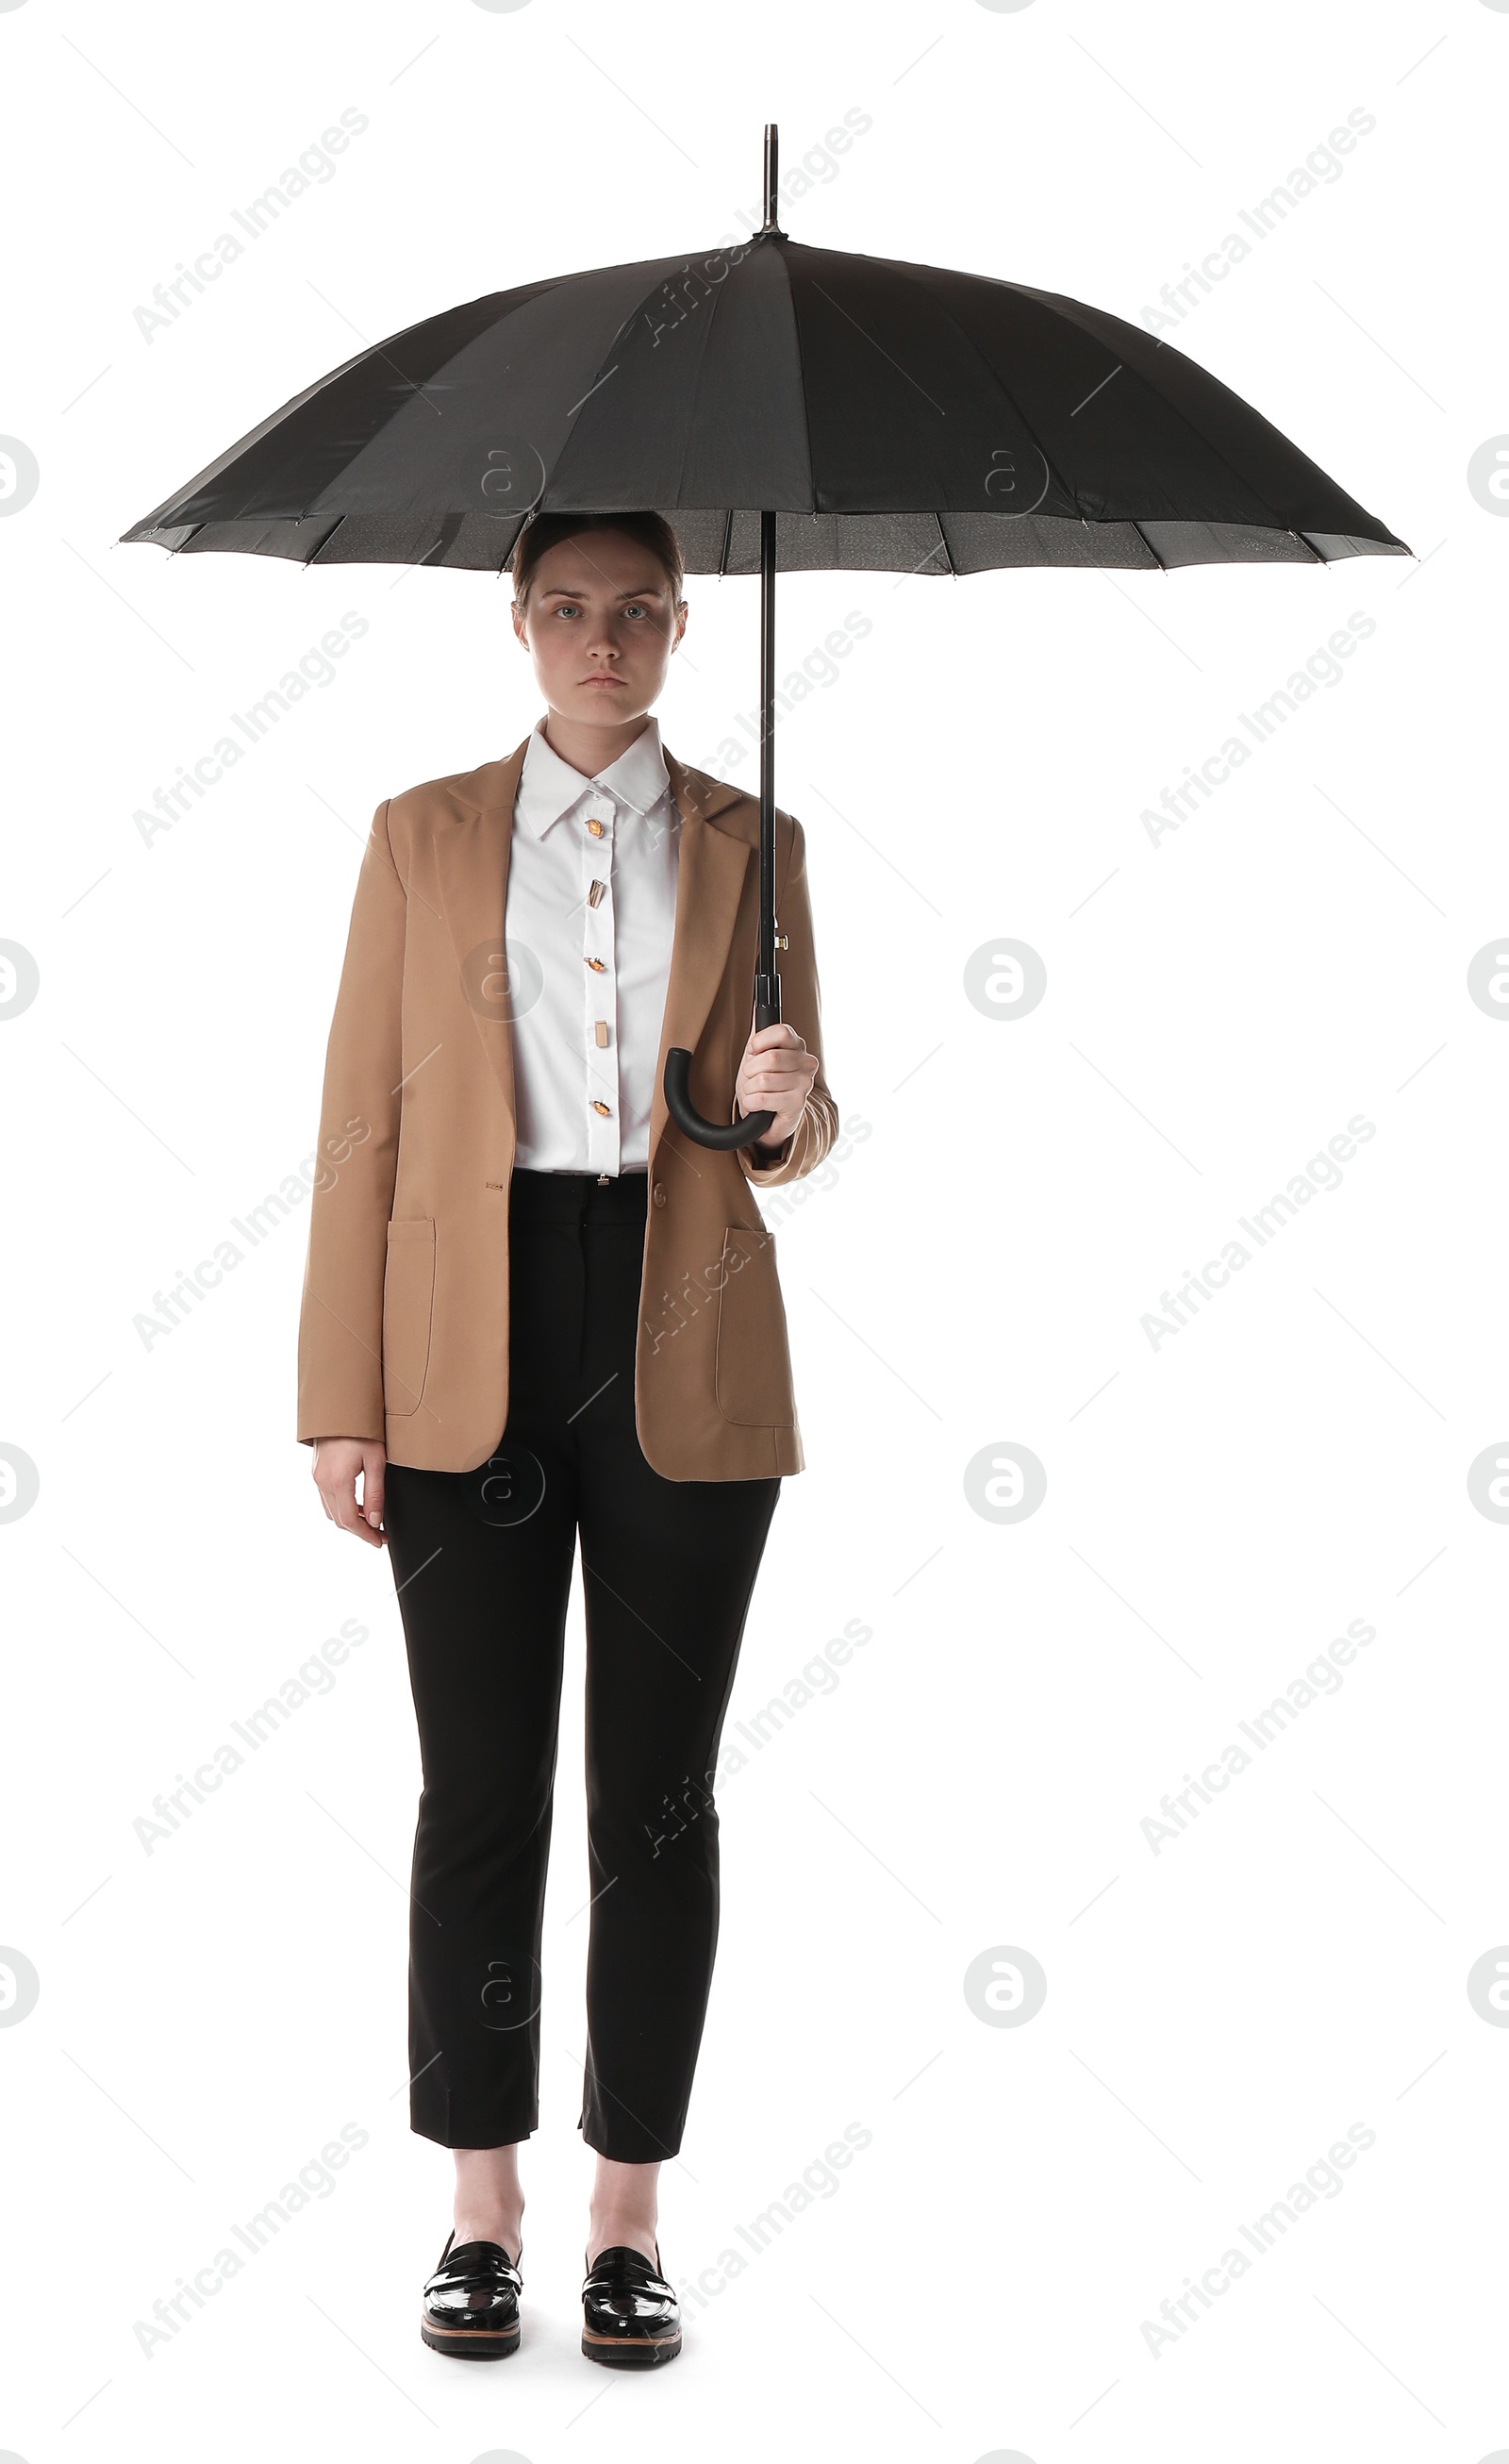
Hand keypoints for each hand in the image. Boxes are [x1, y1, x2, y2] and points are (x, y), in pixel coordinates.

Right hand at [313, 1437, 387, 1546]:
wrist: (340, 1406)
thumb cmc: (361, 1429)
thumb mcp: (376, 1461)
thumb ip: (375, 1493)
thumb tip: (374, 1520)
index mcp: (337, 1481)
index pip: (350, 1521)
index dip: (365, 1535)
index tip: (379, 1541)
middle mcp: (322, 1481)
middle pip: (339, 1520)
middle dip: (359, 1531)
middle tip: (379, 1534)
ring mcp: (316, 1476)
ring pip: (331, 1511)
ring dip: (350, 1520)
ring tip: (370, 1520)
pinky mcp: (316, 1471)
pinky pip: (326, 1498)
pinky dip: (341, 1507)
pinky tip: (356, 1504)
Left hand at [735, 1021, 817, 1148]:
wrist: (766, 1117)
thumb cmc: (763, 1084)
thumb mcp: (757, 1055)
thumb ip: (759, 1033)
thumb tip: (757, 1008)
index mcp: (797, 1045)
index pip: (781, 1031)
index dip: (759, 1042)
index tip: (754, 1052)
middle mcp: (806, 1062)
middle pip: (770, 1057)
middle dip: (751, 1070)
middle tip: (753, 1078)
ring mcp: (805, 1083)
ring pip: (763, 1079)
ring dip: (750, 1089)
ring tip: (756, 1092)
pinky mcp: (797, 1104)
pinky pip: (762, 1098)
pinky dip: (751, 1103)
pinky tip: (757, 1105)